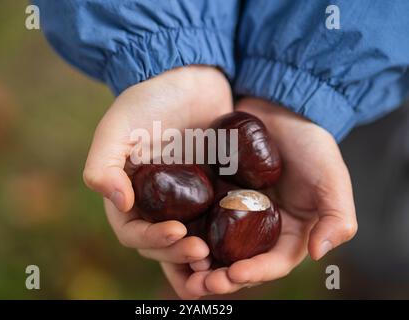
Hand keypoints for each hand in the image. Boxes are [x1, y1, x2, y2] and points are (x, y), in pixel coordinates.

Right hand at [82, 66, 232, 298]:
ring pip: (190, 240)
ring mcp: (186, 200)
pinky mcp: (213, 192)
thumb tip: (120, 203)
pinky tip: (239, 243)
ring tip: (219, 261)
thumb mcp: (118, 127)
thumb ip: (103, 165)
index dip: (152, 240)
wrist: (191, 78)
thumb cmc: (150, 99)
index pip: (133, 232)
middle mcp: (157, 203)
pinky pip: (218, 222)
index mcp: (129, 194)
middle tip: (203, 253)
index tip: (178, 233)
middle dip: (179, 254)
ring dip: (201, 258)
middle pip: (163, 244)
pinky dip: (224, 238)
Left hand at [185, 97, 356, 296]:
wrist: (279, 110)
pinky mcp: (213, 196)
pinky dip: (187, 231)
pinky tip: (173, 235)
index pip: (272, 263)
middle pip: (238, 263)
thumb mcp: (332, 178)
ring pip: (214, 246)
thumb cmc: (311, 144)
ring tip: (184, 269)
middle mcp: (258, 229)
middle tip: (200, 285)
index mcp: (288, 233)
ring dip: (198, 262)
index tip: (234, 275)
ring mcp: (233, 214)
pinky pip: (198, 218)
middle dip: (220, 278)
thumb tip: (319, 254)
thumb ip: (335, 217)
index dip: (255, 273)